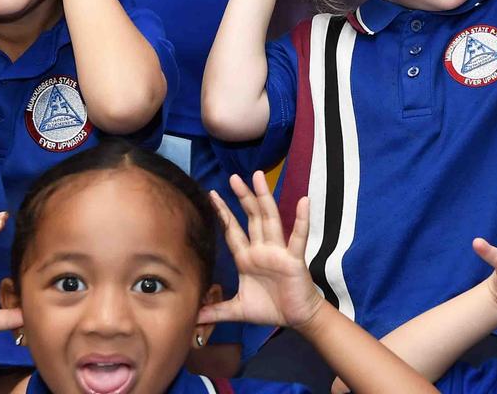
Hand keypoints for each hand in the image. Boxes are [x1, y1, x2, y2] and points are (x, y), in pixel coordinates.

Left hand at [198, 172, 323, 329]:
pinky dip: (302, 220)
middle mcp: (262, 249)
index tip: (212, 195)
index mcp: (247, 258)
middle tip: (233, 177)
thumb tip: (193, 317)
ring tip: (259, 178)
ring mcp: (278, 251)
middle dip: (242, 197)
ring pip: (270, 219)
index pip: (233, 231)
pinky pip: (298, 237)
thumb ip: (215, 311)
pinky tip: (304, 202)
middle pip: (251, 217)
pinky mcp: (294, 259)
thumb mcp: (237, 310)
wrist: (297, 318)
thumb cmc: (270, 309)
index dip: (223, 213)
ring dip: (264, 198)